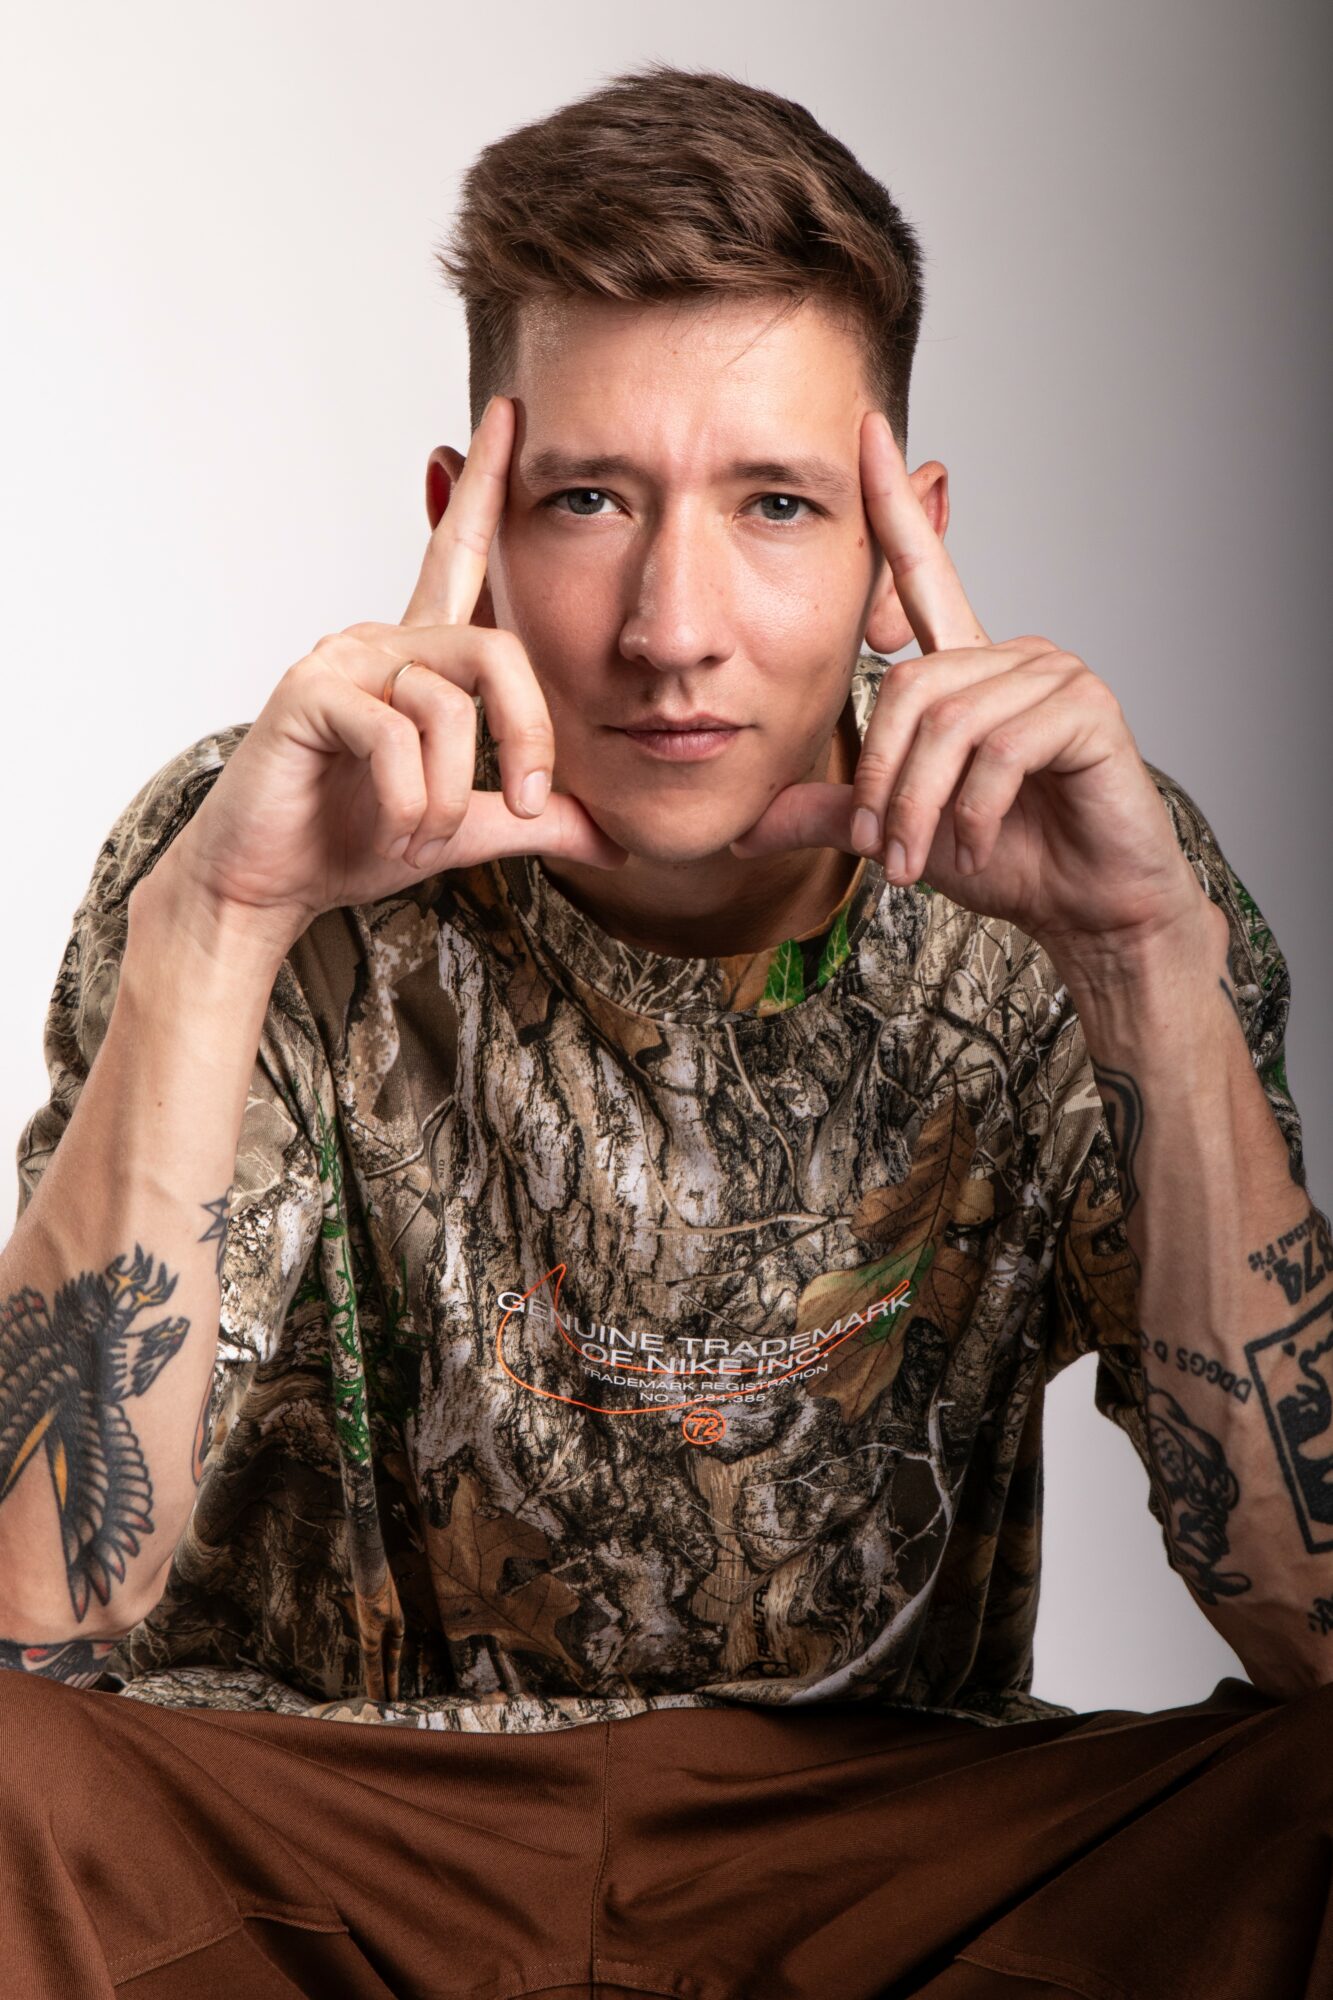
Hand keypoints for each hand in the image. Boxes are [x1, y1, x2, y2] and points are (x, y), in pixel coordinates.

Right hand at [158, 395, 626, 953]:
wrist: (266, 884)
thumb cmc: (350, 840)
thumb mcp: (465, 828)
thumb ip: (535, 822)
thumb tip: (616, 842)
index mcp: (416, 658)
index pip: (458, 556)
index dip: (483, 488)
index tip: (508, 415)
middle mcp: (379, 641)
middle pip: (496, 651)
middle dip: (530, 734)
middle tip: (534, 804)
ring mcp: (341, 661)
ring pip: (447, 705)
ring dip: (453, 791)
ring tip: (425, 833)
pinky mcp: (309, 693)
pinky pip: (395, 734)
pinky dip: (411, 798)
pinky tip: (397, 827)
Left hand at [729, 410, 1208, 968]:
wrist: (1085, 906)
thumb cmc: (1008, 859)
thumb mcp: (899, 834)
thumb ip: (830, 815)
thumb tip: (743, 829)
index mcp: (965, 667)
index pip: (921, 566)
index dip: (895, 502)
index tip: (865, 432)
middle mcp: (1010, 654)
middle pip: (909, 689)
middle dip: (882, 780)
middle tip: (881, 851)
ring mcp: (1054, 674)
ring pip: (948, 724)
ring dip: (920, 805)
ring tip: (919, 861)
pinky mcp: (1087, 708)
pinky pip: (999, 748)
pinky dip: (975, 809)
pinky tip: (979, 843)